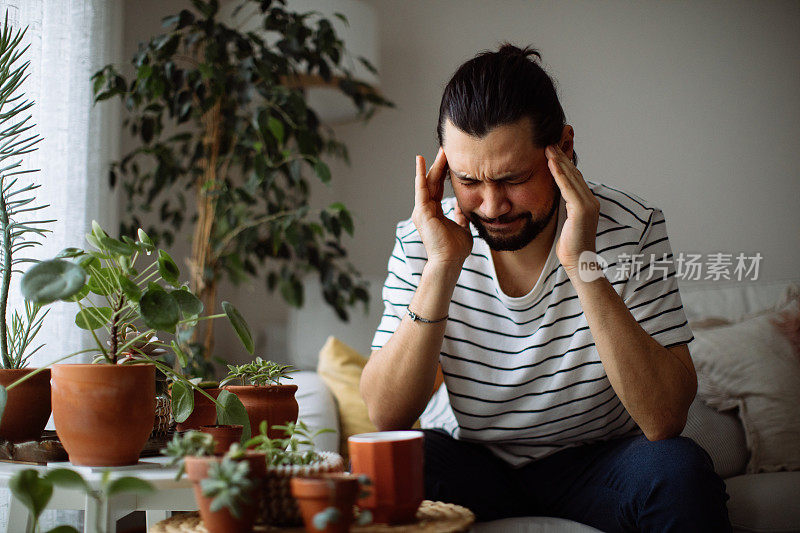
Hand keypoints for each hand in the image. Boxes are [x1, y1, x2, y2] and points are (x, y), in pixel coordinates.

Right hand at [411, 148, 472, 265]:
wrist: (449, 261)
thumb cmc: (455, 250)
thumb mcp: (462, 228)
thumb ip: (460, 217)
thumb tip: (462, 209)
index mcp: (434, 213)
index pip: (438, 188)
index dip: (444, 173)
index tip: (452, 159)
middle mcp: (425, 210)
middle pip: (432, 182)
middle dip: (440, 165)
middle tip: (446, 148)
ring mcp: (422, 210)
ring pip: (428, 182)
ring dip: (434, 165)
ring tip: (440, 150)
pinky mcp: (422, 211)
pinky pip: (421, 189)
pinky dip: (420, 174)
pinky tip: (420, 161)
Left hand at [546, 144, 599, 274]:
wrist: (579, 263)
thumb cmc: (570, 247)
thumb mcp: (566, 222)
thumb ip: (564, 208)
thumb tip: (556, 199)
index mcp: (587, 202)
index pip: (574, 178)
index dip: (564, 163)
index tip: (553, 150)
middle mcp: (591, 200)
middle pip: (574, 173)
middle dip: (562, 157)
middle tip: (550, 142)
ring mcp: (588, 204)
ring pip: (572, 177)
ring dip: (559, 161)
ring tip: (548, 147)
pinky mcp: (582, 210)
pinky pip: (568, 187)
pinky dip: (560, 174)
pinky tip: (551, 163)